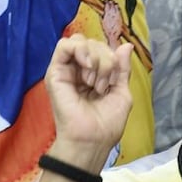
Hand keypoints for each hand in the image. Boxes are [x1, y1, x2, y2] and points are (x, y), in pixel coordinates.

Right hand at [44, 34, 132, 164]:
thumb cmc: (106, 123)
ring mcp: (65, 70)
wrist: (93, 139)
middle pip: (93, 43)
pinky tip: (87, 67)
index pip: (102, 48)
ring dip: (95, 59)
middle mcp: (78, 70)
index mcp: (93, 74)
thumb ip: (122, 68)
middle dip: (106, 61)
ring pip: (81, 41)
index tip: (114, 81)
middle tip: (103, 86)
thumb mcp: (121, 91)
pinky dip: (80, 50)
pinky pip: (64, 45)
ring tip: (94, 83)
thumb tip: (126, 46)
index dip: (112, 58)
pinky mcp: (54, 72)